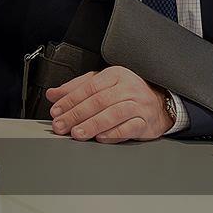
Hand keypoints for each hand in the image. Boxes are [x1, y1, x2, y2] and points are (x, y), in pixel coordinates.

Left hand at [45, 66, 172, 143]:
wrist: (159, 104)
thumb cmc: (127, 93)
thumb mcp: (101, 84)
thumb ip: (76, 88)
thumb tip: (53, 94)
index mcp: (115, 75)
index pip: (89, 87)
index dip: (70, 99)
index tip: (56, 110)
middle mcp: (128, 88)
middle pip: (98, 101)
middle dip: (76, 114)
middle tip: (61, 125)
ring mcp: (138, 105)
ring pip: (113, 114)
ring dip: (92, 125)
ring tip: (76, 133)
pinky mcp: (146, 123)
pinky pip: (128, 128)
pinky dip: (113, 134)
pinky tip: (100, 138)